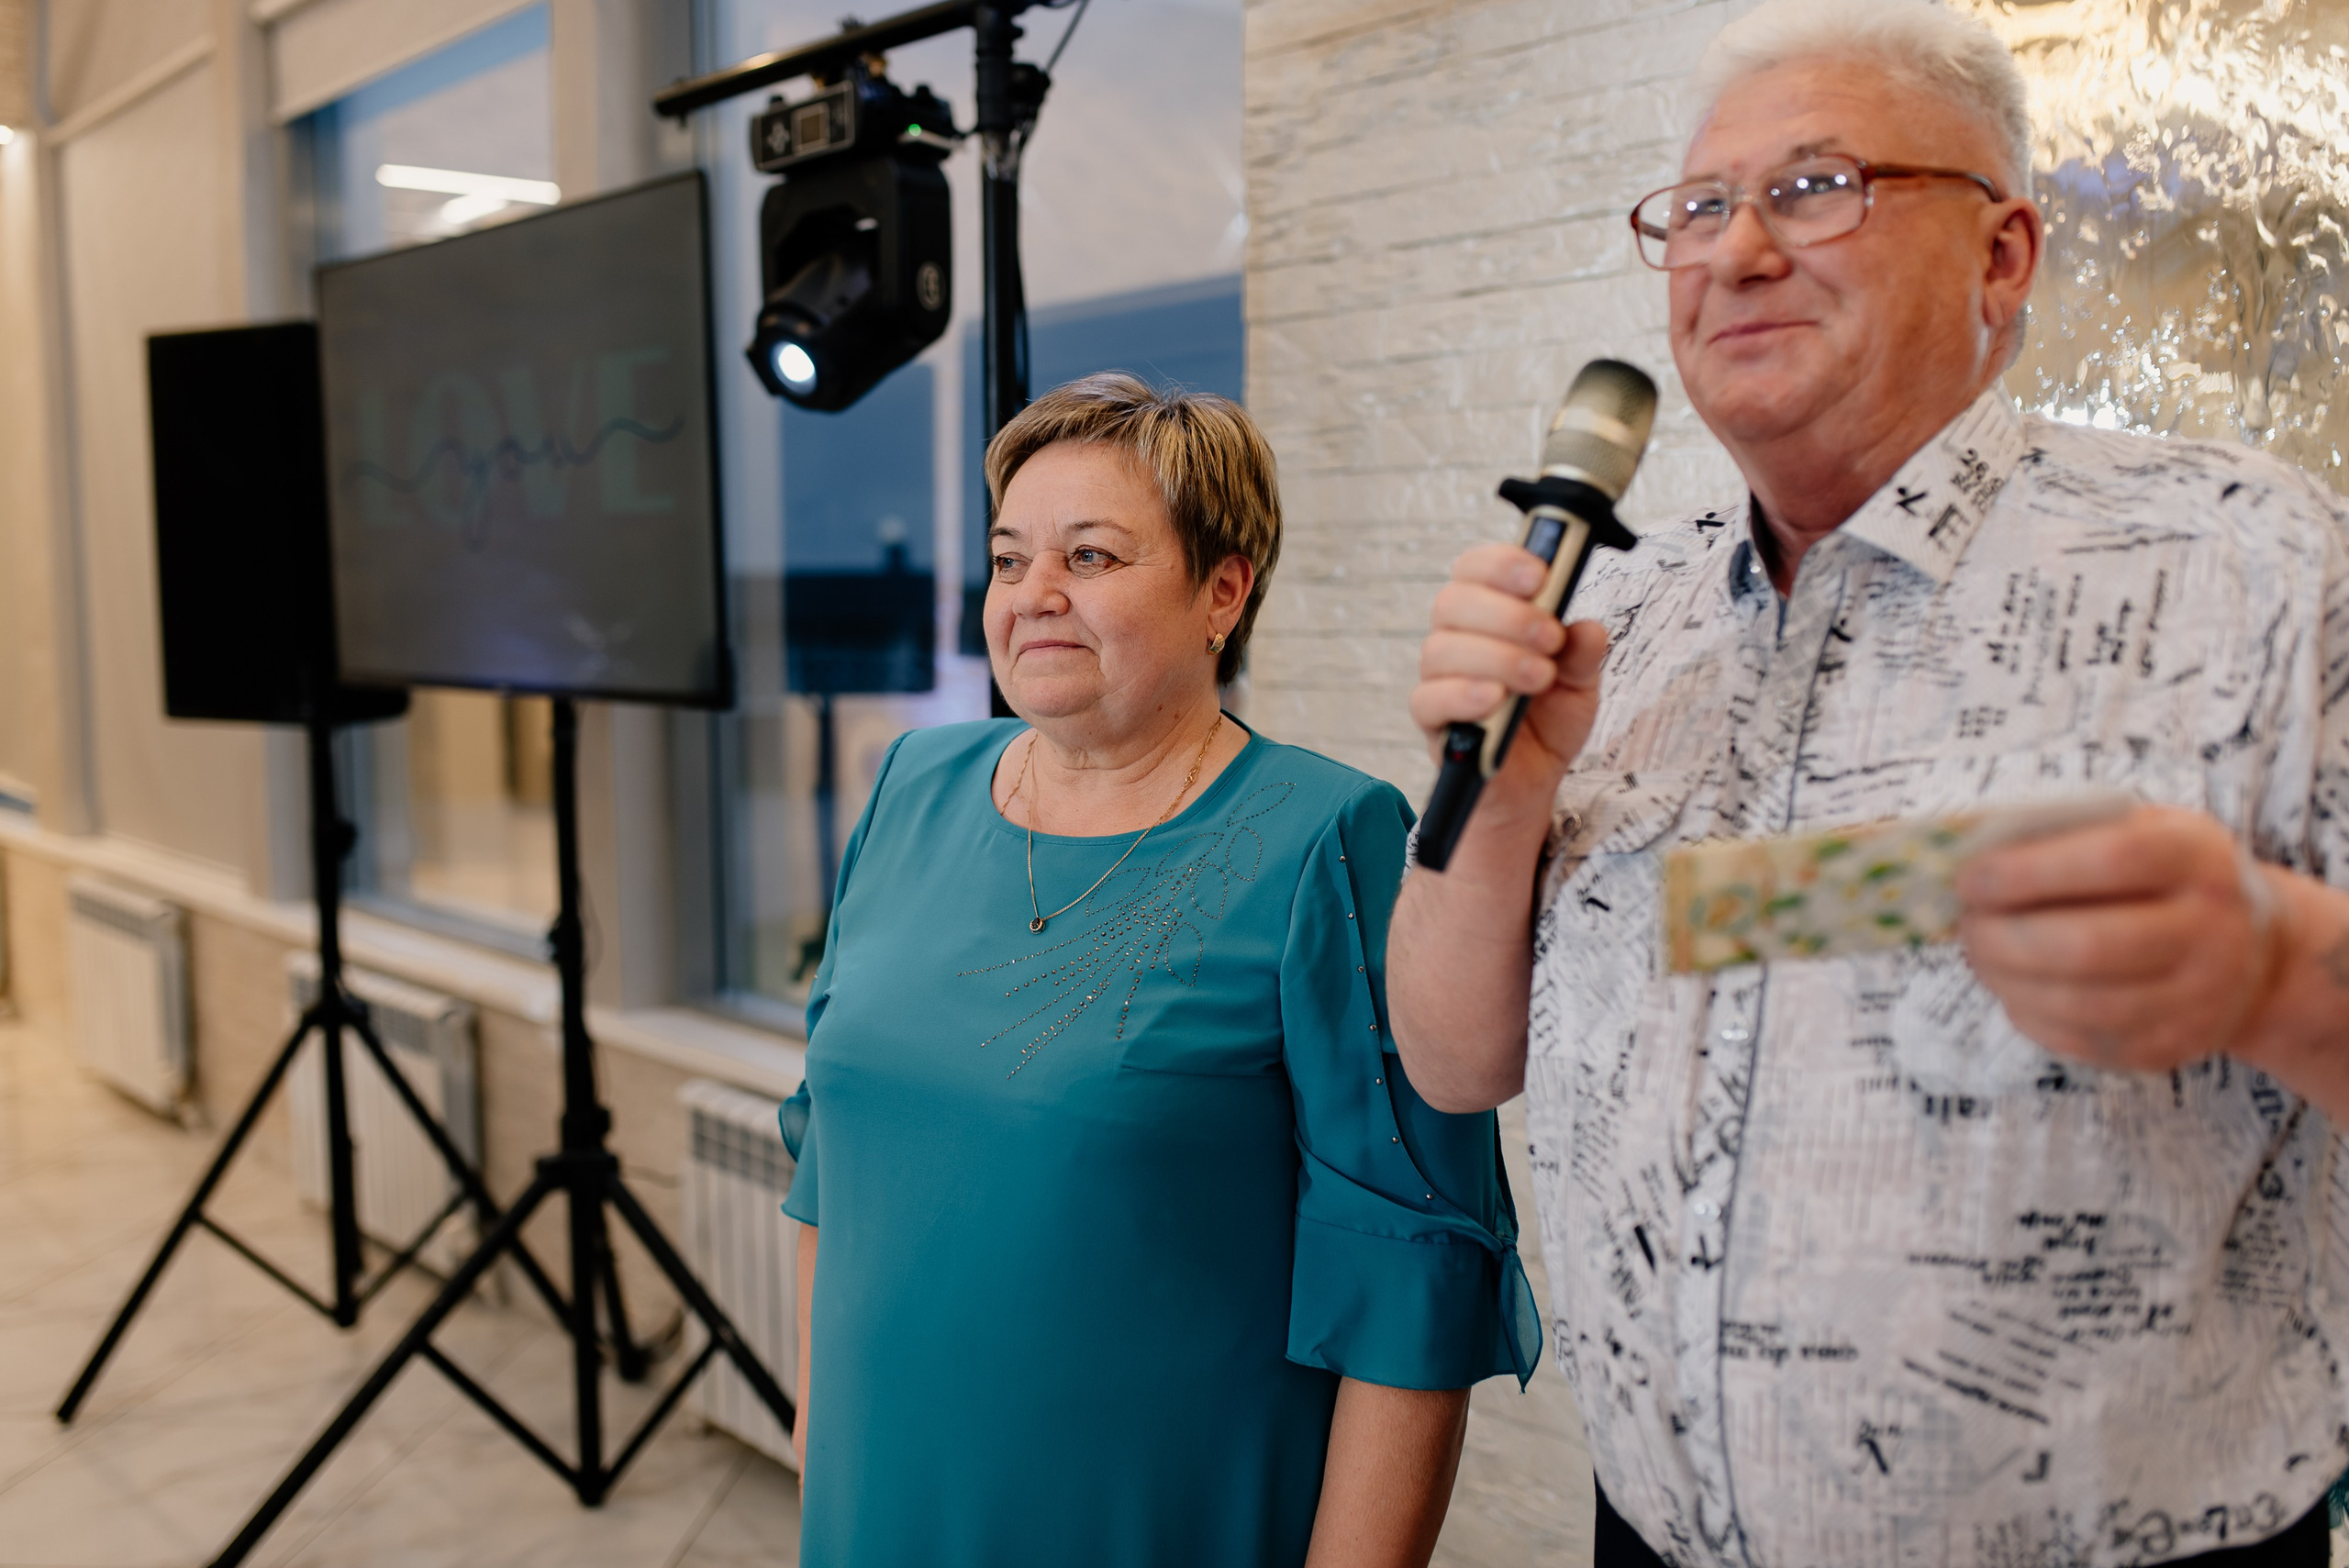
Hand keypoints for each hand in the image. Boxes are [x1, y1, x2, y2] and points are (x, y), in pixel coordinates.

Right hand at [1409, 543, 1608, 788]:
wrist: (1534, 779)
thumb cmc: (1548, 719)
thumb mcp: (1581, 683)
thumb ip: (1583, 655)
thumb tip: (1588, 629)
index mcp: (1488, 613)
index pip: (1475, 569)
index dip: (1501, 563)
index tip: (1539, 576)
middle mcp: (1457, 639)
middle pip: (1453, 602)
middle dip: (1507, 614)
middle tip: (1550, 638)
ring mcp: (1439, 678)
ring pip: (1441, 649)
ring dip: (1496, 657)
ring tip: (1539, 678)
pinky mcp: (1432, 721)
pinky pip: (1428, 699)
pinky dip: (1463, 694)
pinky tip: (1496, 699)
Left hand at [1956, 806, 2282, 1072]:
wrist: (2253, 953)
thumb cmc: (2165, 877)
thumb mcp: (2138, 830)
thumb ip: (2067, 833)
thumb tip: (1968, 850)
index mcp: (2195, 857)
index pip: (2111, 861)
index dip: (2028, 872)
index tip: (1970, 878)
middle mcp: (2210, 930)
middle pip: (2088, 946)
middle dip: (2003, 938)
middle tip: (1966, 925)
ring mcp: (2198, 998)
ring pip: (2081, 1004)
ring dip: (2008, 981)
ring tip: (1980, 955)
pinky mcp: (2173, 1048)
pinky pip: (2084, 1041)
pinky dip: (2031, 1016)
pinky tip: (2014, 989)